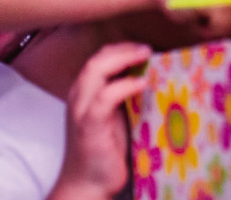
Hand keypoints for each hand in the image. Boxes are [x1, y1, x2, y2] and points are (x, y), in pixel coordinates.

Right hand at [50, 43, 149, 199]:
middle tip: (147, 49)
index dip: (121, 49)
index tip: (144, 47)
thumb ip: (125, 95)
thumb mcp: (117, 115)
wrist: (87, 183)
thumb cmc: (106, 149)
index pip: (99, 59)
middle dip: (124, 49)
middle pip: (97, 59)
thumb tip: (151, 74)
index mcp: (84, 92)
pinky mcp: (89, 126)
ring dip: (124, 59)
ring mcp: (81, 110)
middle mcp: (79, 97)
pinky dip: (124, 86)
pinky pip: (105, 98)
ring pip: (95, 71)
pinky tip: (141, 84)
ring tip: (146, 57)